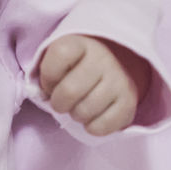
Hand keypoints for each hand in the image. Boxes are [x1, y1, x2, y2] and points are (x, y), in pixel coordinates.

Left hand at [37, 34, 151, 136]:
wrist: (115, 63)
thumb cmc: (77, 64)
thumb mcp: (60, 57)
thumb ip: (47, 71)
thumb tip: (41, 94)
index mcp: (81, 42)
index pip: (59, 56)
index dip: (48, 76)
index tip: (51, 80)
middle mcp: (103, 58)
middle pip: (69, 91)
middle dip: (59, 102)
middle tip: (63, 100)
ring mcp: (118, 79)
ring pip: (84, 112)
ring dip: (76, 114)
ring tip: (80, 105)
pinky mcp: (129, 101)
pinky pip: (100, 127)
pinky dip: (92, 127)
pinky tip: (94, 114)